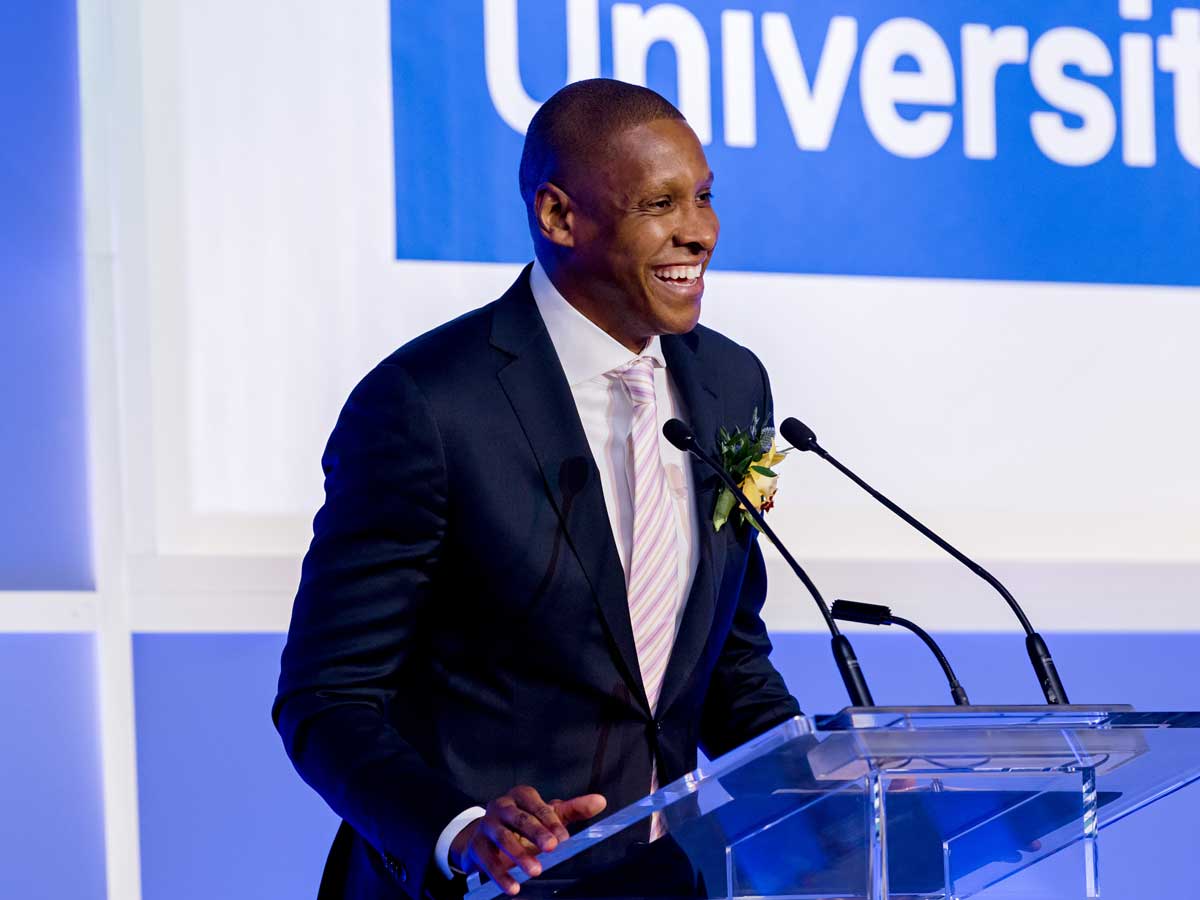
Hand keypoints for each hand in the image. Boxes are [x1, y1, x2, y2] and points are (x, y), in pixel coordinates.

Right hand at [449, 785, 605, 894]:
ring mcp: (486, 825)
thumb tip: (600, 801)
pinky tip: (514, 888)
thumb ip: (573, 810)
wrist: (485, 840)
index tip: (564, 838)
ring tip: (536, 871)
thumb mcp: (548, 817)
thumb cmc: (523, 826)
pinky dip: (501, 875)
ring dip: (519, 854)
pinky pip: (488, 860)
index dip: (550, 820)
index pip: (537, 805)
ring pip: (502, 837)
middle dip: (536, 832)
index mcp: (521, 795)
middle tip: (552, 848)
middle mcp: (501, 806)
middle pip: (519, 818)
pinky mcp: (476, 846)